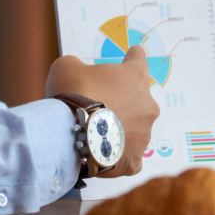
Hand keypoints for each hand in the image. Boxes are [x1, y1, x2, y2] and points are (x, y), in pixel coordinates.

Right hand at [45, 44, 159, 178]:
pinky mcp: (134, 160)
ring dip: (120, 128)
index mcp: (135, 77)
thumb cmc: (72, 94)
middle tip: (99, 106)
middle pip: (138, 99)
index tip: (133, 54)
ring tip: (97, 133)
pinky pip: (127, 155)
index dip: (132, 57)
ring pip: (134, 129)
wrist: (68, 135)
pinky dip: (116, 154)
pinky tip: (101, 152)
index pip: (139, 60)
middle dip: (122, 101)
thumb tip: (77, 74)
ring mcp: (143, 135)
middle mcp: (147, 105)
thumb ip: (78, 66)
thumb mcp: (67, 66)